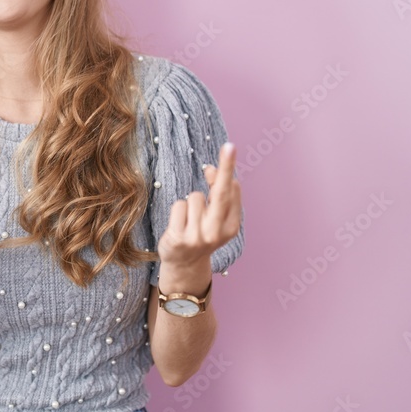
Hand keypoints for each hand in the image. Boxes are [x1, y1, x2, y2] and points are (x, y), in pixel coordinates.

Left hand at [157, 142, 241, 271]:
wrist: (185, 264)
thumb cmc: (201, 232)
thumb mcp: (214, 217)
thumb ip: (216, 193)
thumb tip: (211, 169)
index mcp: (231, 227)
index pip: (232, 192)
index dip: (227, 168)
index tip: (230, 147)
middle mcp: (217, 232)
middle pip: (221, 193)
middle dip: (226, 169)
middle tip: (230, 146)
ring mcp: (198, 237)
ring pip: (194, 197)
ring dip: (189, 203)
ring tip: (189, 220)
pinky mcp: (178, 238)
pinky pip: (179, 206)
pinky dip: (178, 210)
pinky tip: (179, 225)